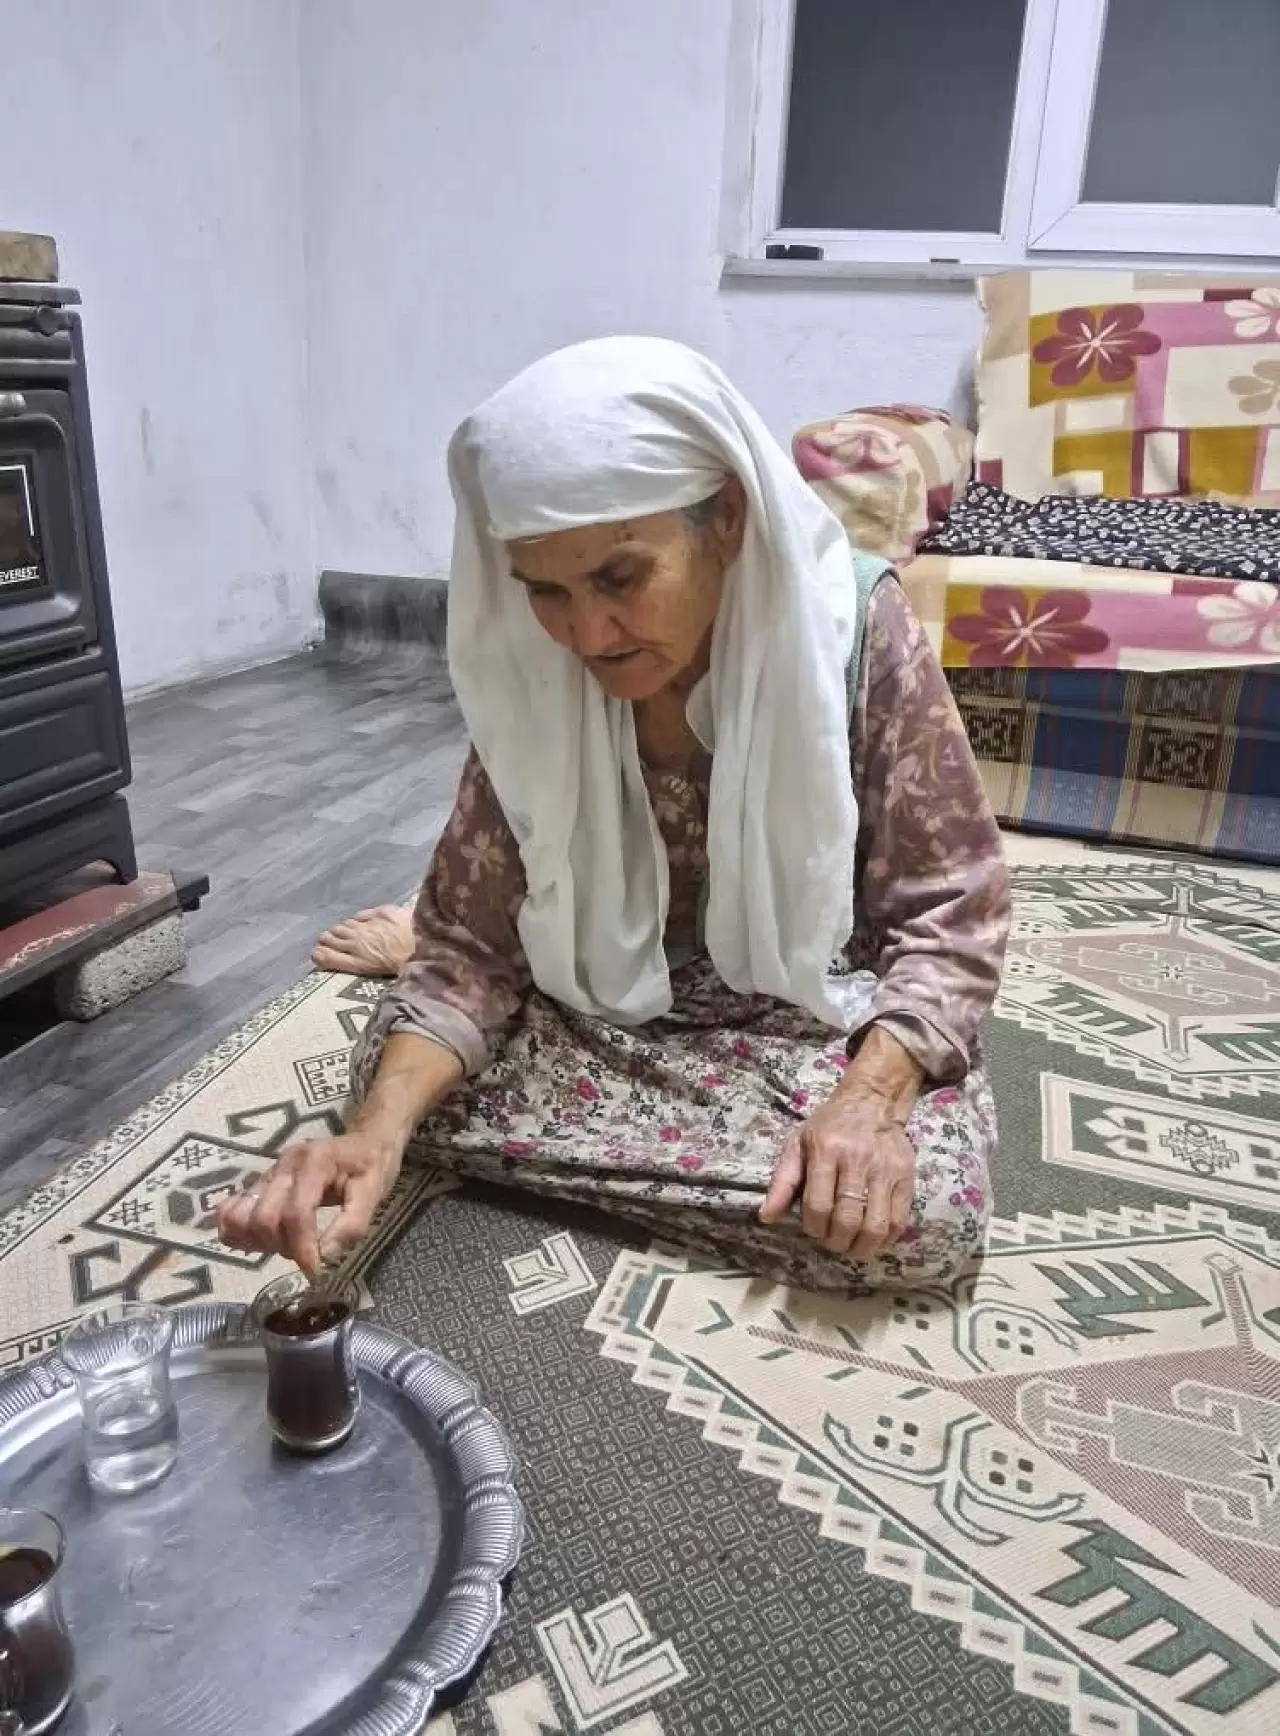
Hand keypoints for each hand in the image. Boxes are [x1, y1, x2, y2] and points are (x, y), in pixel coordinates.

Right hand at [216, 1132, 400, 1273]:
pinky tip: (261, 1241)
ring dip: (257, 1241)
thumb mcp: (374, 1193)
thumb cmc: (371, 1166)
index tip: (314, 1271)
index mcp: (314, 1164)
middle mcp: (284, 1165)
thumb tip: (324, 1255)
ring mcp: (268, 1173)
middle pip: (263, 1217)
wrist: (365, 1139)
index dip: (302, 1248)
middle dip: (281, 1246)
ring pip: (240, 1215)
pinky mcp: (261, 1183)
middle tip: (304, 1254)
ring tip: (284, 1246)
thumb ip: (352, 1225)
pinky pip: (232, 1209)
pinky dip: (238, 1231)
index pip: (295, 1213)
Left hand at [760, 1088, 916, 1259]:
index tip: (813, 1230)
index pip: (818, 1205)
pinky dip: (886, 1239)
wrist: (872, 1101)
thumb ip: (782, 1181)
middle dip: (836, 1242)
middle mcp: (857, 1160)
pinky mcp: (907, 1177)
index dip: (813, 1228)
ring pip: (876, 1225)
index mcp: (826, 1151)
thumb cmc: (829, 1126)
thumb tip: (766, 1216)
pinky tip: (874, 1238)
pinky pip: (900, 1220)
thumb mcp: (798, 1144)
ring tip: (853, 1247)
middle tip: (832, 1243)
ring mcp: (886, 1170)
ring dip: (862, 1247)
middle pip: (848, 1219)